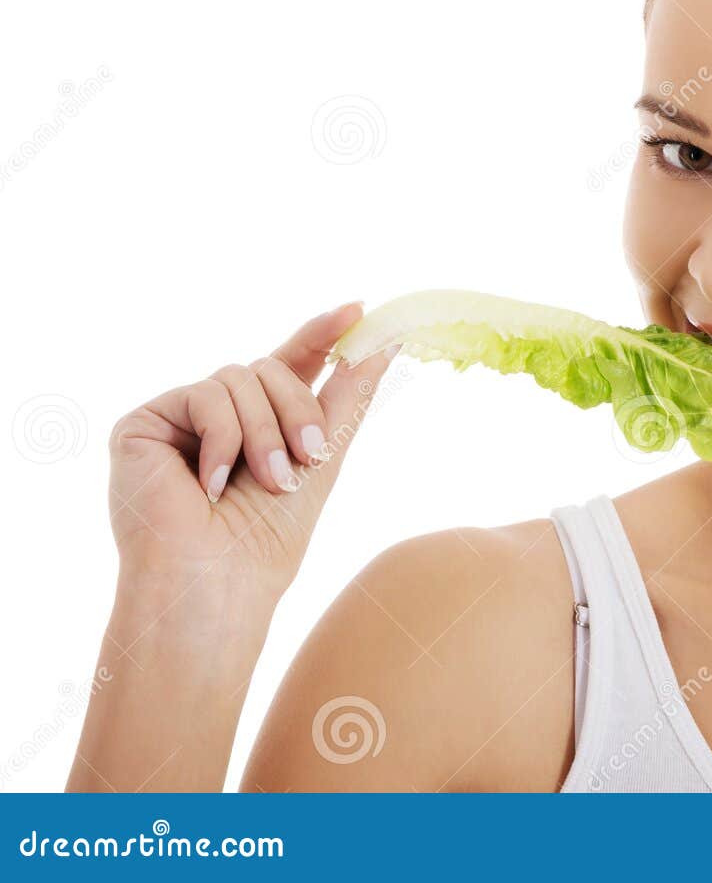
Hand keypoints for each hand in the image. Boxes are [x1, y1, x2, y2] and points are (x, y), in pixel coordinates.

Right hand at [106, 302, 396, 607]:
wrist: (214, 585)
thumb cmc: (266, 540)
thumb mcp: (322, 458)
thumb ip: (348, 398)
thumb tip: (387, 342)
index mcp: (259, 422)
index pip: (291, 362)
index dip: (322, 333)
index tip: (359, 309)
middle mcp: (217, 415)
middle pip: (270, 367)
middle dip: (298, 412)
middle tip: (307, 462)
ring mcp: (178, 418)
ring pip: (239, 377)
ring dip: (265, 434)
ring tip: (263, 484)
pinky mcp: (142, 425)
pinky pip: (202, 395)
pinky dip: (222, 438)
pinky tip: (211, 483)